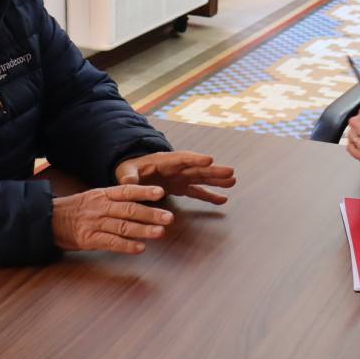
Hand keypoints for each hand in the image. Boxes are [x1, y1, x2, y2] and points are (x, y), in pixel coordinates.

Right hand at [52, 184, 173, 253]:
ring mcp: (94, 223)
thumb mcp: (95, 197)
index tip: (160, 193)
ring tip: (160, 232)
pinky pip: (111, 242)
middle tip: (169, 217)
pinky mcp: (88, 239)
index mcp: (103, 194)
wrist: (49, 220)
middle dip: (150, 213)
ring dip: (143, 230)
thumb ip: (115, 199)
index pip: (126, 191)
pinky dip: (126, 245)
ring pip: (122, 226)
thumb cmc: (77, 209)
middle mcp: (100, 207)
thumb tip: (141, 201)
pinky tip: (140, 248)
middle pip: (128, 209)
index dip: (144, 191)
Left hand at [115, 151, 235, 204]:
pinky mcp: (182, 187)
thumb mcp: (126, 171)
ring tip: (233, 181)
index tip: (210, 160)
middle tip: (230, 172)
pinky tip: (223, 199)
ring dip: (217, 180)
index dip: (196, 159)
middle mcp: (177, 168)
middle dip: (213, 170)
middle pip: (198, 168)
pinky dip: (210, 196)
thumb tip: (127, 182)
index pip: (182, 158)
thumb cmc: (130, 169)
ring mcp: (181, 177)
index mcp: (164, 161)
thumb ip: (129, 177)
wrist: (133, 173)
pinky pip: (198, 191)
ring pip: (202, 178)